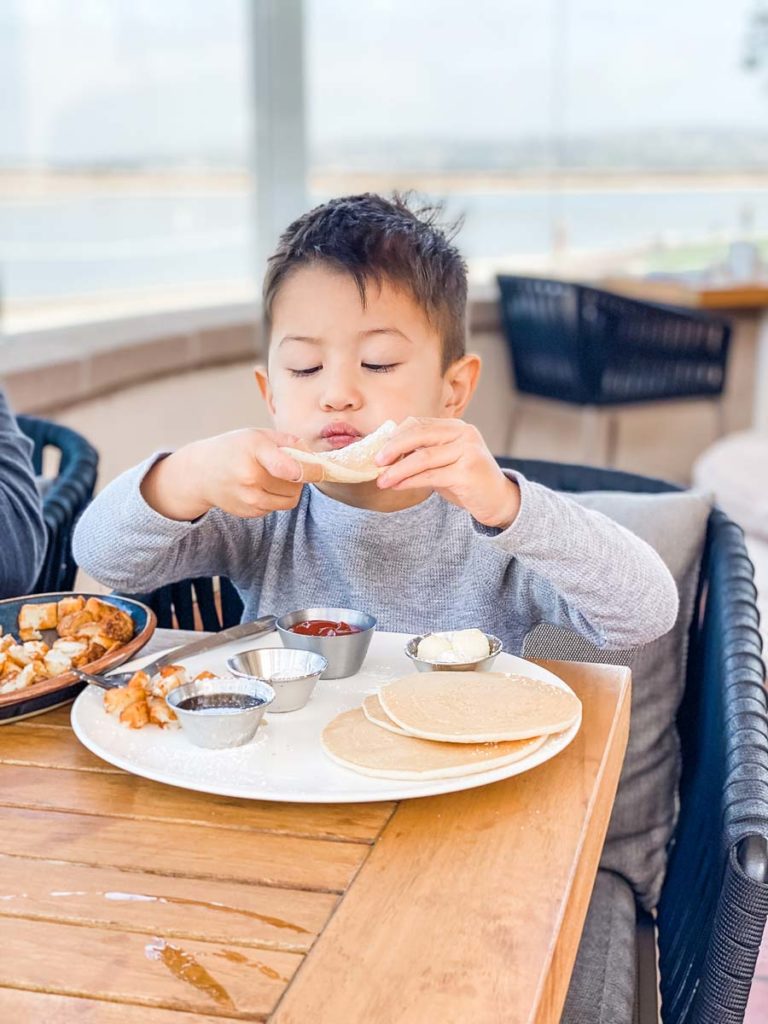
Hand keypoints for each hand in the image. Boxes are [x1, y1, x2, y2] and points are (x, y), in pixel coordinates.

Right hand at [141, 428, 323, 520]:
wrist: (200, 473)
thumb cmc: (233, 449)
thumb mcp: (258, 435)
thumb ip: (290, 442)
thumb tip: (315, 457)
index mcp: (254, 452)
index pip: (288, 468)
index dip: (310, 471)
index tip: (320, 469)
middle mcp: (250, 478)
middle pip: (296, 485)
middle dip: (299, 476)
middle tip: (286, 465)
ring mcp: (249, 499)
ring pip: (290, 499)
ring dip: (290, 489)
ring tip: (274, 475)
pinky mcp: (250, 512)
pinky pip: (277, 507)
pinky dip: (276, 497)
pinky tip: (260, 486)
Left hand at [375, 417, 520, 527]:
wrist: (498, 500)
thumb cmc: (466, 480)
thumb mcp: (444, 461)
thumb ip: (422, 453)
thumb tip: (386, 455)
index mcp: (456, 427)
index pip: (418, 424)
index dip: (395, 436)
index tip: (377, 450)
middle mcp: (464, 434)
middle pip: (419, 435)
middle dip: (393, 448)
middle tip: (376, 462)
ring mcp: (468, 452)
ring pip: (422, 458)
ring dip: (397, 470)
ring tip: (382, 480)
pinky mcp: (467, 473)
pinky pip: (431, 476)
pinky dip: (410, 481)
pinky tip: (397, 486)